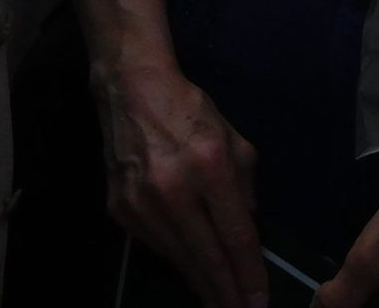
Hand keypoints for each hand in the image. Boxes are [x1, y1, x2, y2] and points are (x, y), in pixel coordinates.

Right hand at [94, 61, 265, 307]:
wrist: (132, 91)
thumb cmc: (190, 110)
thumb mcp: (233, 139)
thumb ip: (245, 185)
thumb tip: (248, 226)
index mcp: (209, 165)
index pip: (235, 233)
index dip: (249, 273)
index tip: (259, 300)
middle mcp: (173, 188)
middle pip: (207, 256)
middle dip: (227, 291)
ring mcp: (142, 202)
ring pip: (179, 257)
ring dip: (202, 283)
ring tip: (220, 300)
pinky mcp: (120, 210)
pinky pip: (157, 245)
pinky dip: (177, 259)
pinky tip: (191, 269)